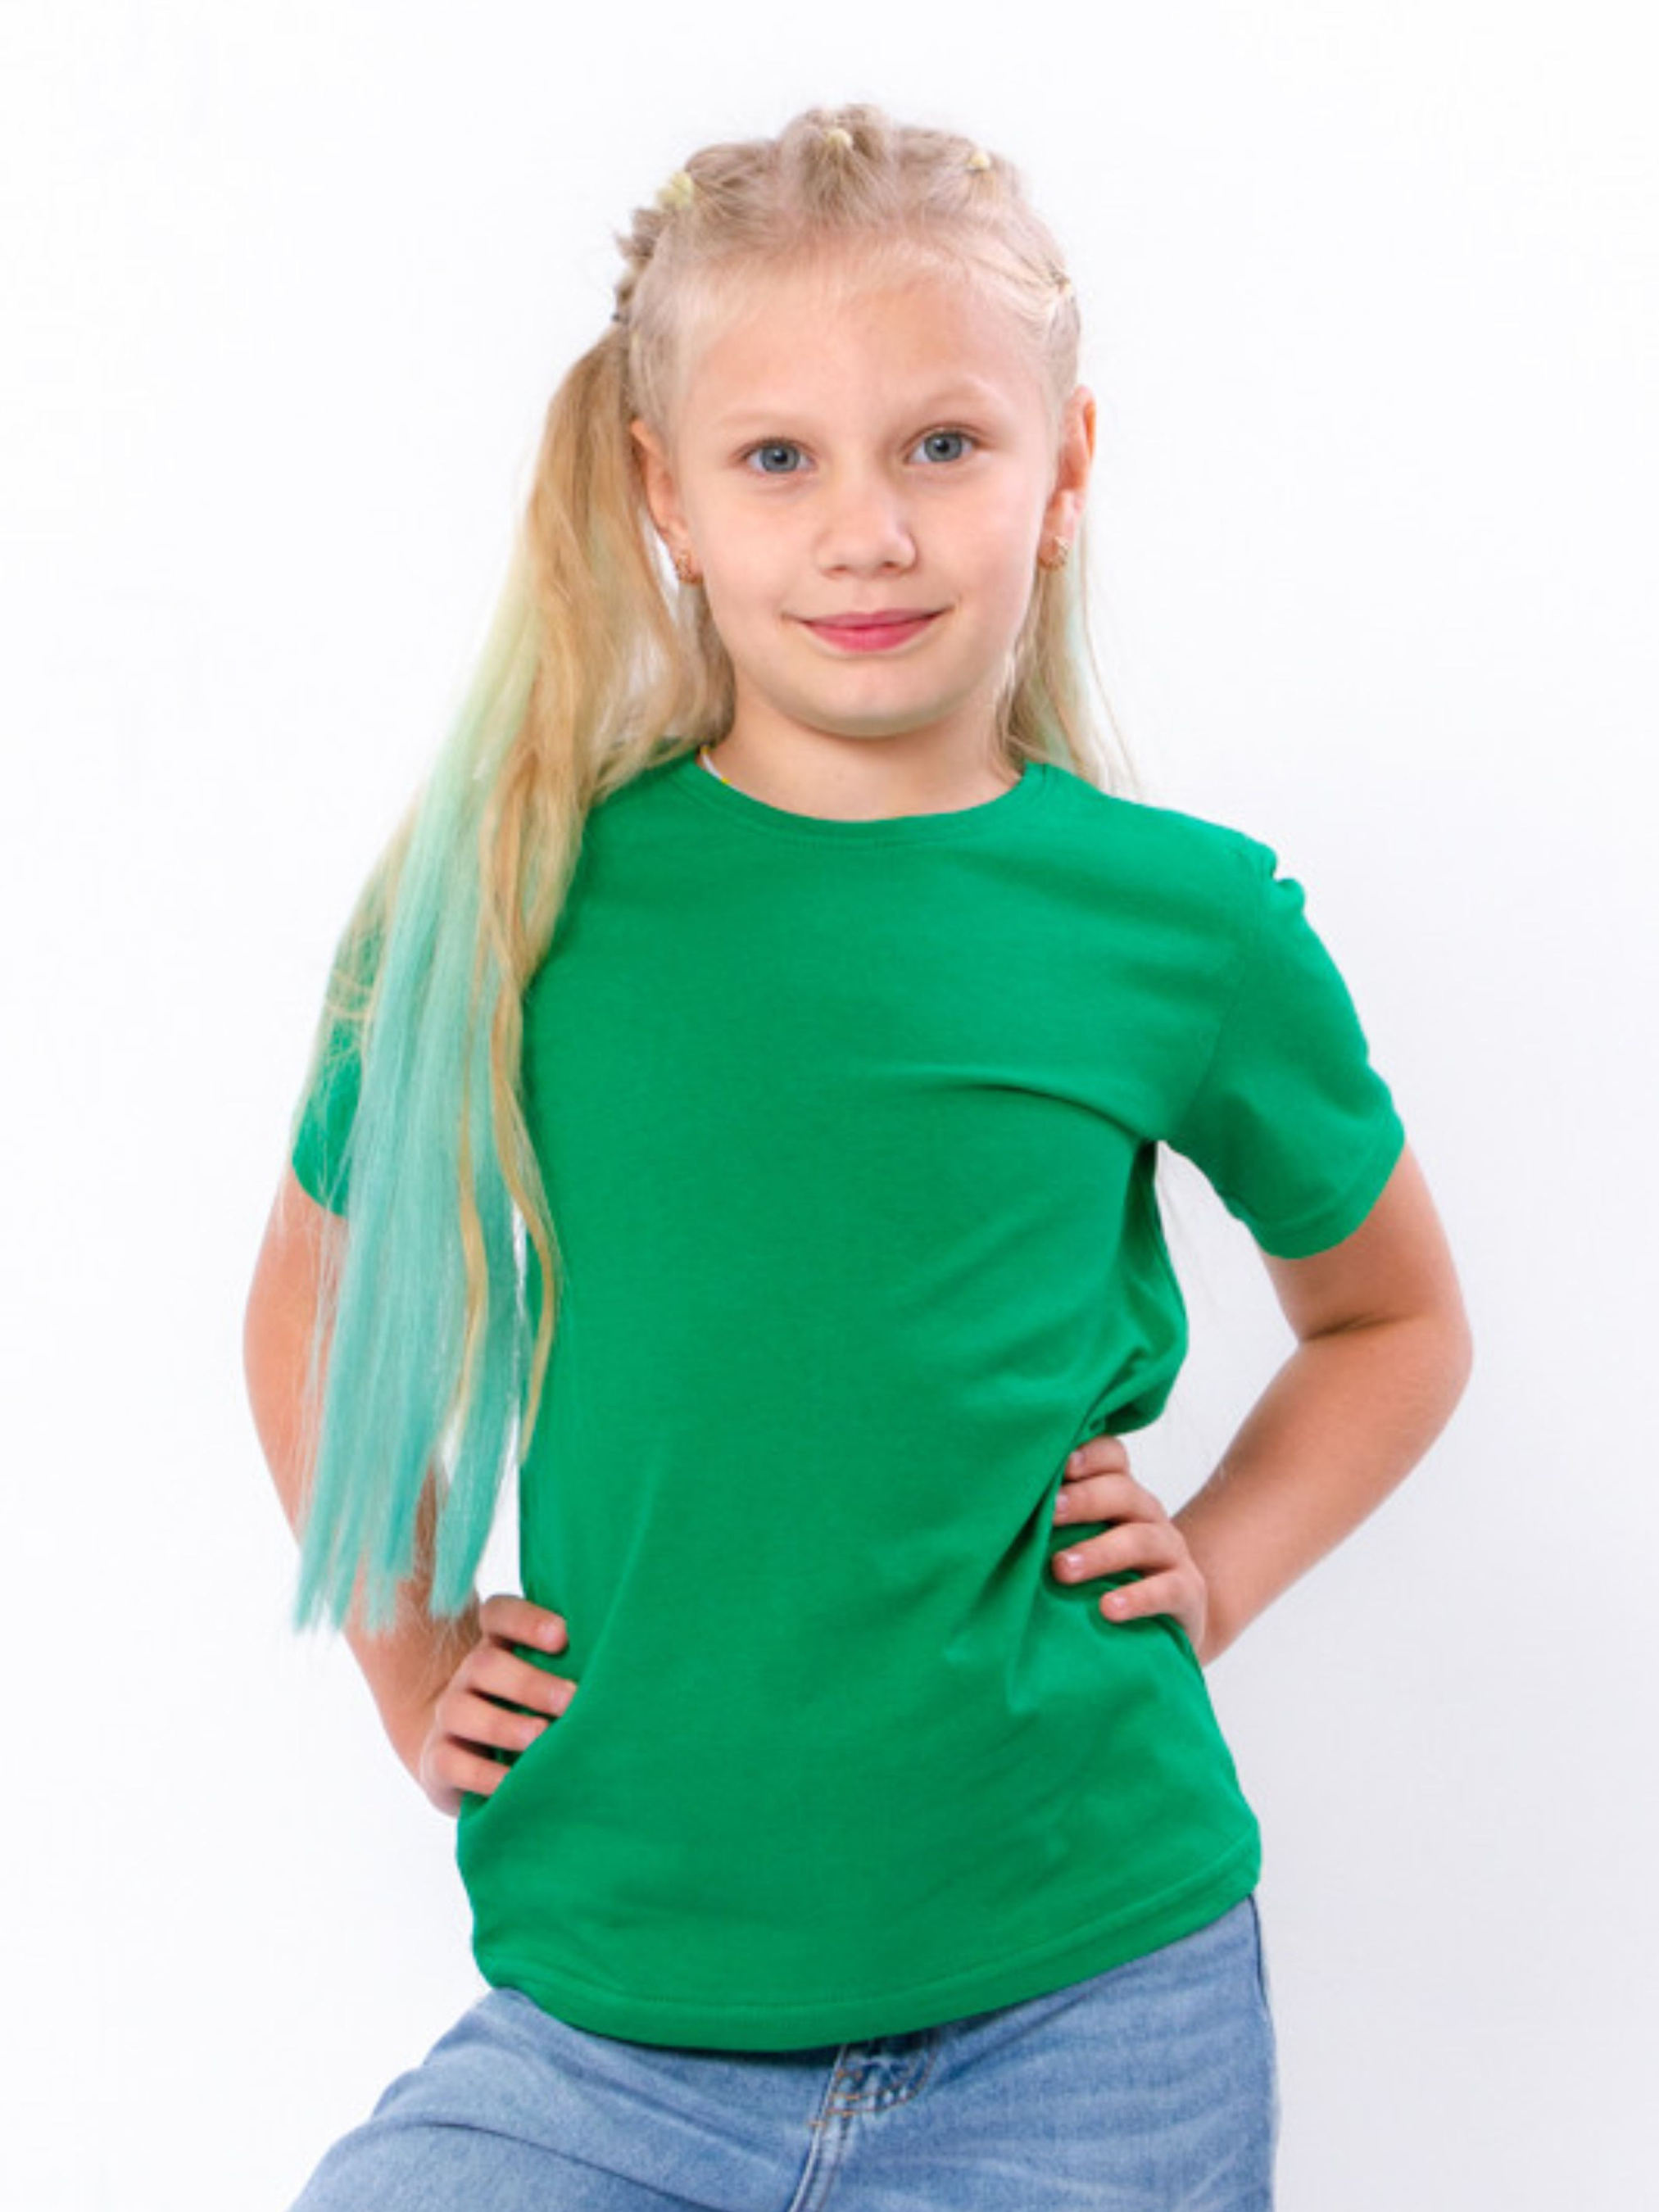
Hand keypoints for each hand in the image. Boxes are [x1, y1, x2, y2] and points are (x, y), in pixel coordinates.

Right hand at [412, 1592, 576, 1815]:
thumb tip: (628, 1669)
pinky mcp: (438, 1758)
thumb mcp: (546, 1681)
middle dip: (530, 1682)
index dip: (527, 1620)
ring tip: (541, 1738)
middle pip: (486, 1663)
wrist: (465, 1756)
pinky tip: (514, 1783)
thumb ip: (572, 1666)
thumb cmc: (530, 1711)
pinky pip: (450, 1762)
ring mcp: (449, 1715)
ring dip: (505, 1725)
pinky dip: (483, 1775)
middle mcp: (469, 1674)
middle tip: (571, 1700)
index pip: (499, 1614)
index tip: (563, 1636)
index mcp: (497, 1644)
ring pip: (462, 1710)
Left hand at [1050, 1435, 1210, 1661]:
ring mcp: (1171, 1552)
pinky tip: (1108, 1609)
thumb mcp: (1077, 1542)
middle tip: (1048, 1515)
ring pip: (1141, 1540)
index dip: (1089, 1454)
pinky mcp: (1187, 1592)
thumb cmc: (1103, 1576)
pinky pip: (1167, 1589)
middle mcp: (1147, 1515)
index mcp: (1119, 1494)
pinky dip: (1137, 1598)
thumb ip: (1049, 1524)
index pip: (1112, 1457)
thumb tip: (986, 1512)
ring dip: (1100, 1552)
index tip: (1057, 1464)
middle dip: (1083, 1500)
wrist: (1166, 1623)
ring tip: (1062, 1569)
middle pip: (1123, 1492)